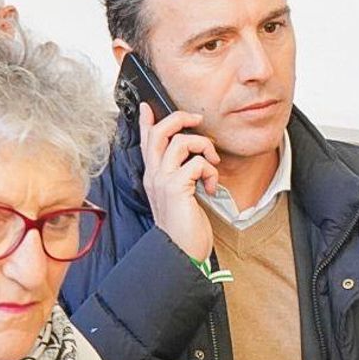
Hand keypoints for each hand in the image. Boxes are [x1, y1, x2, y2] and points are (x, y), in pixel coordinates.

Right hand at [140, 110, 219, 261]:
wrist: (181, 253)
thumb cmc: (184, 228)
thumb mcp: (181, 196)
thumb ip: (182, 176)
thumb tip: (193, 160)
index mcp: (153, 176)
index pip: (146, 141)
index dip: (147, 121)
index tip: (149, 106)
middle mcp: (153, 175)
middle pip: (159, 132)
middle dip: (180, 119)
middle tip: (198, 121)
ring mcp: (162, 181)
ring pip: (181, 142)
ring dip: (204, 147)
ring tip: (212, 165)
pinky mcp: (176, 189)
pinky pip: (197, 163)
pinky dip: (211, 172)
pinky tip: (211, 188)